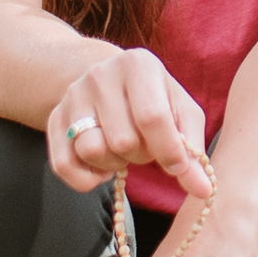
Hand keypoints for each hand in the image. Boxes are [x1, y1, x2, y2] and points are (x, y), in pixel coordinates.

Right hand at [46, 48, 212, 199]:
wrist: (105, 77)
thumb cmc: (153, 98)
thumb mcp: (181, 112)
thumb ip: (193, 150)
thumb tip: (203, 191)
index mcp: (138, 65)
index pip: (152, 117)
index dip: (168, 151)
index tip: (177, 168)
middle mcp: (100, 75)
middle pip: (123, 140)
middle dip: (141, 156)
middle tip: (145, 147)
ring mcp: (72, 96)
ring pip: (92, 151)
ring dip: (114, 164)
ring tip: (123, 152)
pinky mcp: (54, 120)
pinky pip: (64, 166)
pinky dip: (86, 179)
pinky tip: (102, 167)